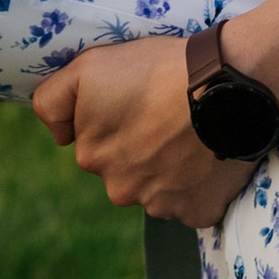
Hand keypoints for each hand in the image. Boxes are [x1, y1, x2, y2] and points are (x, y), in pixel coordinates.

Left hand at [30, 36, 256, 229]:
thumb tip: (59, 136)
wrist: (226, 85)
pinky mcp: (197, 212)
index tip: (139, 102)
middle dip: (140, 148)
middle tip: (167, 116)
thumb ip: (52, 101)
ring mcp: (161, 205)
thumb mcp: (88, 66)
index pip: (95, 143)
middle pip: (126, 169)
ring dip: (171, 167)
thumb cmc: (158, 69)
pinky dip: (199, 184)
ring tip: (193, 133)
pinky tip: (208, 155)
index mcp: (92, 156)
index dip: (116, 120)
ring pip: (158, 187)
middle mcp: (121, 190)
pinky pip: (192, 202)